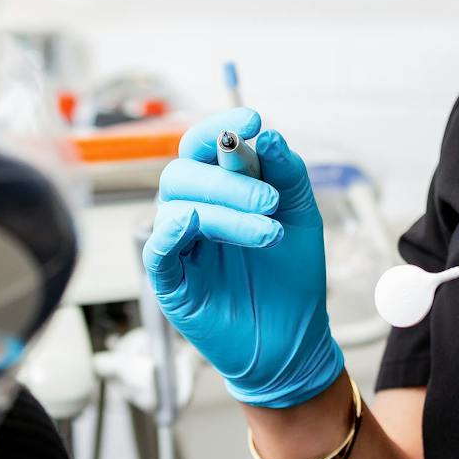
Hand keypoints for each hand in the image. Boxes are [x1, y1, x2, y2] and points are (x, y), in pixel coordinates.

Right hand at [142, 108, 343, 409]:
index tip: (253, 119)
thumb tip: (268, 136)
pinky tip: (196, 223)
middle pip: (185, 171)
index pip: (204, 145)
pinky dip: (172, 230)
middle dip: (228, 178)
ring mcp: (180, 245)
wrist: (295, 338)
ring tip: (269, 232)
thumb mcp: (301, 214)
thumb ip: (286, 172)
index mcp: (220, 189)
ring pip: (178, 205)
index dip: (222, 126)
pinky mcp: (171, 282)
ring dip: (224, 211)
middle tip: (271, 200)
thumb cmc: (291, 276)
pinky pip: (156, 249)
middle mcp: (194, 210)